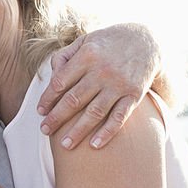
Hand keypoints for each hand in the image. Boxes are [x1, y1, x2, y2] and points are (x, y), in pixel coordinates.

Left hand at [37, 24, 160, 149]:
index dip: (48, 98)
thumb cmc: (108, 43)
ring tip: (65, 145)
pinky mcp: (134, 95)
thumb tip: (51, 74)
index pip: (61, 82)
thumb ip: (65, 55)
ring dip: (78, 131)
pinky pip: (119, 117)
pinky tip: (94, 145)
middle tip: (45, 130)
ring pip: (94, 112)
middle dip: (57, 117)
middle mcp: (102, 71)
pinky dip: (107, 132)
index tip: (40, 111)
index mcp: (87, 56)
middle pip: (74, 99)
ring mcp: (119, 85)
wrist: (146, 42)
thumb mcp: (86, 41)